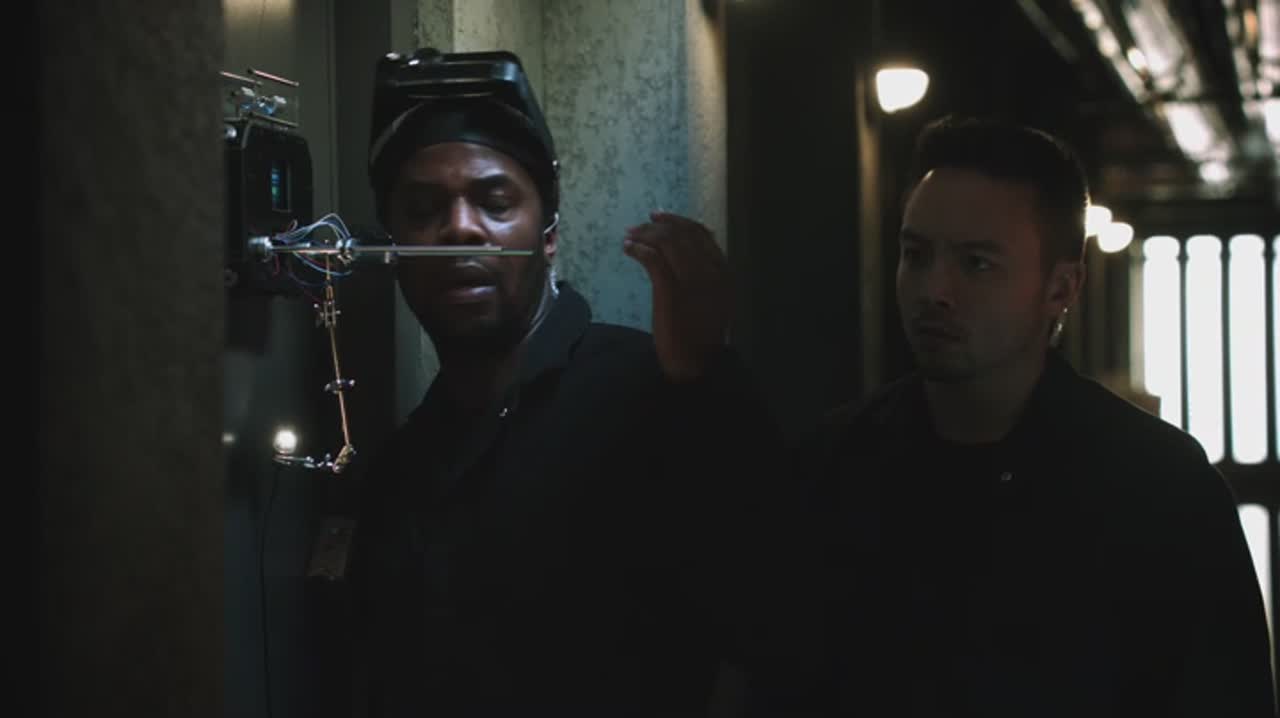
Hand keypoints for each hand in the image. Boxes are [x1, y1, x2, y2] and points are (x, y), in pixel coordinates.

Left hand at [623, 211, 731, 381]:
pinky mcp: (671, 290)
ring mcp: (692, 280)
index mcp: (723, 272)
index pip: (701, 234)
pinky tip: (628, 249)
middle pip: (682, 234)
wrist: (698, 364)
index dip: (678, 221)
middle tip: (638, 226)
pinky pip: (653, 259)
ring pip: (667, 242)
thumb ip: (706, 277)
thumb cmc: (702, 336)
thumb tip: (686, 255)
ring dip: (645, 234)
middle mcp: (710, 271)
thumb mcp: (715, 302)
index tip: (660, 218)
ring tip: (630, 237)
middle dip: (657, 226)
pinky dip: (639, 249)